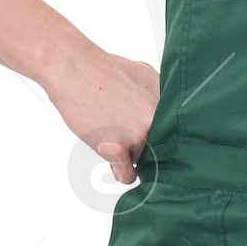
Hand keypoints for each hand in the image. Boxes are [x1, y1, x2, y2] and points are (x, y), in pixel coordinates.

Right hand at [44, 45, 159, 183]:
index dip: (159, 139)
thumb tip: (159, 119)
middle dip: (142, 146)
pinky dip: (118, 171)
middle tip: (124, 133)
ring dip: (127, 155)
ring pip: (141, 162)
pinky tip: (111, 155)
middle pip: (158, 149)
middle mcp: (156, 118)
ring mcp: (139, 134)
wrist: (74, 70)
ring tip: (110, 132)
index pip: (172, 134)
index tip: (154, 143)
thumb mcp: (143, 75)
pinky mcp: (119, 147)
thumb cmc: (101, 71)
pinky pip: (126, 176)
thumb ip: (156, 99)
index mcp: (166, 102)